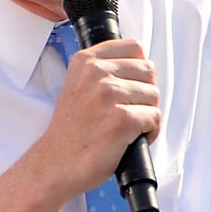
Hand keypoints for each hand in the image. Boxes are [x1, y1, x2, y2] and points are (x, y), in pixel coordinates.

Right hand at [33, 39, 160, 197]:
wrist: (55, 164)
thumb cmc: (70, 132)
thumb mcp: (78, 86)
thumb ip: (102, 71)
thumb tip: (138, 68)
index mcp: (85, 61)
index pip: (134, 47)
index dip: (138, 70)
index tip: (131, 85)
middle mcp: (96, 73)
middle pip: (148, 71)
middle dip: (144, 93)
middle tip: (129, 110)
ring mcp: (109, 94)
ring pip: (153, 96)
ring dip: (147, 114)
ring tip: (128, 127)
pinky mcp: (122, 118)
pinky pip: (154, 118)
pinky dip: (149, 133)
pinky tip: (131, 139)